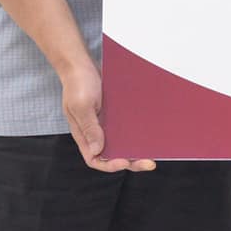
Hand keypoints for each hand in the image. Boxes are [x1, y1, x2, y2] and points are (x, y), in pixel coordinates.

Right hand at [61, 56, 154, 172]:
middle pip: (112, 154)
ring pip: (120, 143)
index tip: (125, 162)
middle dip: (130, 161)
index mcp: (83, 135)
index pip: (95, 159)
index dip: (110, 165)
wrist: (80, 64)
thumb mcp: (81, 105)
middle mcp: (94, 133)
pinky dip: (136, 131)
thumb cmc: (77, 83)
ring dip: (135, 148)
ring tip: (152, 151)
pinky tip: (148, 131)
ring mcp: (104, 124)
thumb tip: (97, 150)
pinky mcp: (112, 114)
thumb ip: (89, 127)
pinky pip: (125, 127)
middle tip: (149, 163)